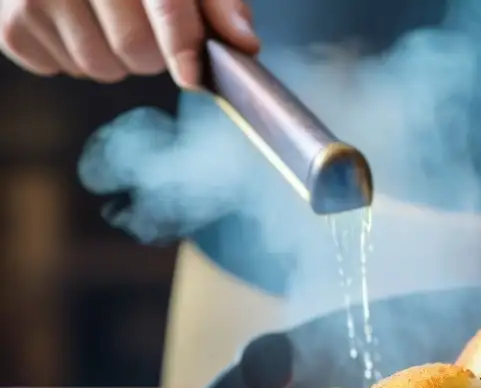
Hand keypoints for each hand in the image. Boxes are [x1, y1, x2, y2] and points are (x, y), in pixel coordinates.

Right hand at [0, 0, 258, 86]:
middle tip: (140, 29)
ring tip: (102, 21)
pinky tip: (70, 22)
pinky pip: (60, 69)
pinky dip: (73, 57)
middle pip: (135, 49)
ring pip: (99, 68)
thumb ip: (216, 1)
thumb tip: (244, 42)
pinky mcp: (10, 22)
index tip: (193, 75)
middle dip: (150, 55)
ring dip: (113, 60)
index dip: (182, 45)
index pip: (164, 2)